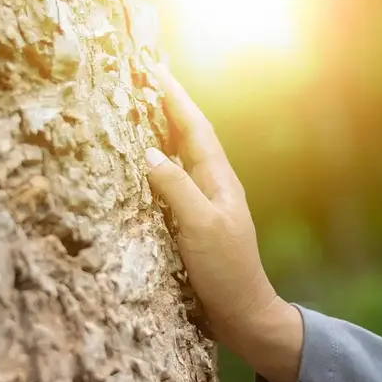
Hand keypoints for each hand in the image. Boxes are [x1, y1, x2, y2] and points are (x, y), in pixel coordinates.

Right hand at [145, 64, 301, 381]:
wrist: (243, 312)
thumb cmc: (227, 271)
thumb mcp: (201, 227)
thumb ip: (176, 189)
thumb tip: (148, 153)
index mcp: (218, 180)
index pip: (194, 129)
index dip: (175, 99)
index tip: (154, 69)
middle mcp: (212, 185)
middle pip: (187, 136)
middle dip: (166, 106)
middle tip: (142, 79)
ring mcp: (203, 203)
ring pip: (179, 157)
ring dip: (161, 132)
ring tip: (138, 110)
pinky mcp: (192, 223)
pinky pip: (171, 183)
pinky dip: (156, 165)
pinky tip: (141, 167)